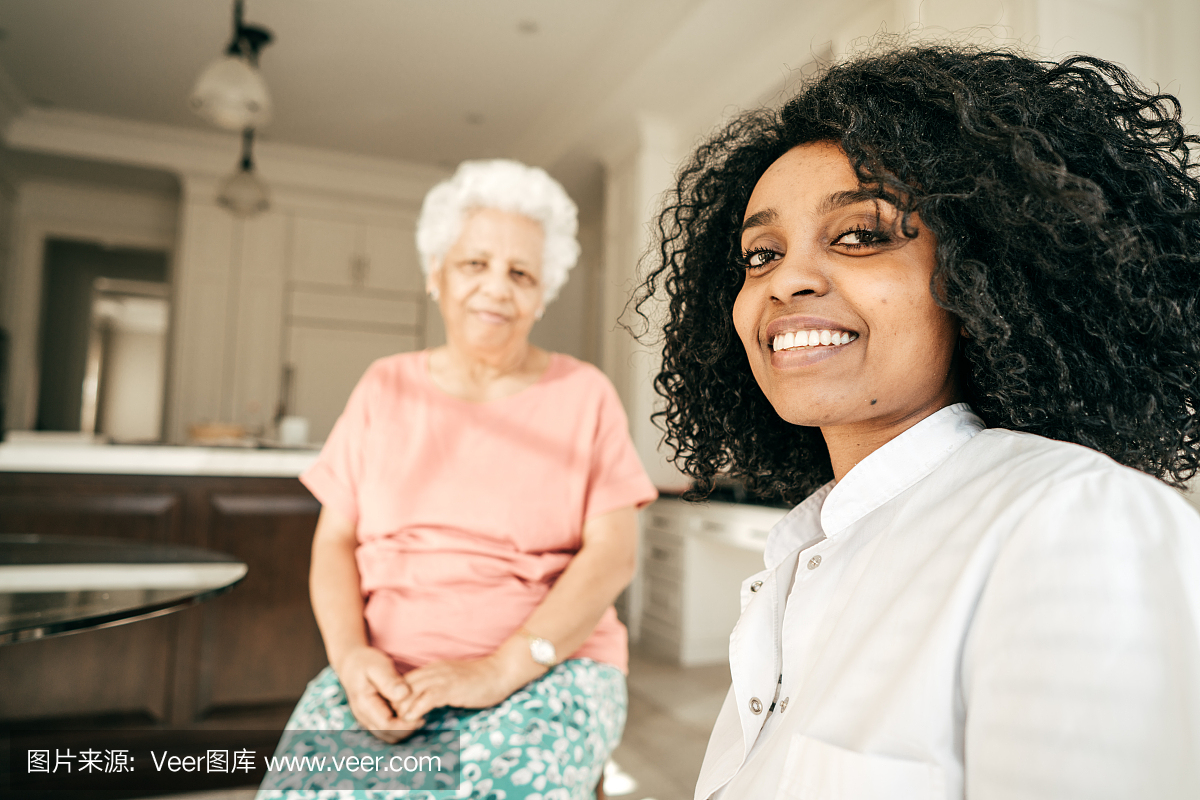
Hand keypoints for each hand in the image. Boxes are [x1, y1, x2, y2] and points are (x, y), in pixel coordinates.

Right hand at [335, 646, 425, 742]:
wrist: (352, 661)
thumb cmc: (366, 661)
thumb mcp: (378, 666)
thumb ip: (389, 681)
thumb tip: (404, 694)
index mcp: (364, 705)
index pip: (386, 726)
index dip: (405, 725)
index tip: (421, 716)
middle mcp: (363, 716)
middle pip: (387, 734)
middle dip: (406, 729)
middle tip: (423, 716)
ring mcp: (366, 718)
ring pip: (387, 734)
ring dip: (403, 730)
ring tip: (417, 715)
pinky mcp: (371, 716)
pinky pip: (385, 729)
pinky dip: (398, 726)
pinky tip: (408, 713)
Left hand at [394, 654, 528, 721]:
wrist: (500, 672)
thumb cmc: (479, 682)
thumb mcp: (451, 683)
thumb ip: (435, 690)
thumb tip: (421, 705)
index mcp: (431, 670)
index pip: (401, 683)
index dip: (394, 700)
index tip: (395, 716)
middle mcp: (432, 671)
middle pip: (399, 688)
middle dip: (394, 707)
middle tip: (396, 724)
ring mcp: (441, 678)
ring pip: (409, 693)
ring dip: (402, 711)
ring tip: (404, 725)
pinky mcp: (451, 687)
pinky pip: (426, 698)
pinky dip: (417, 710)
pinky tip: (416, 721)